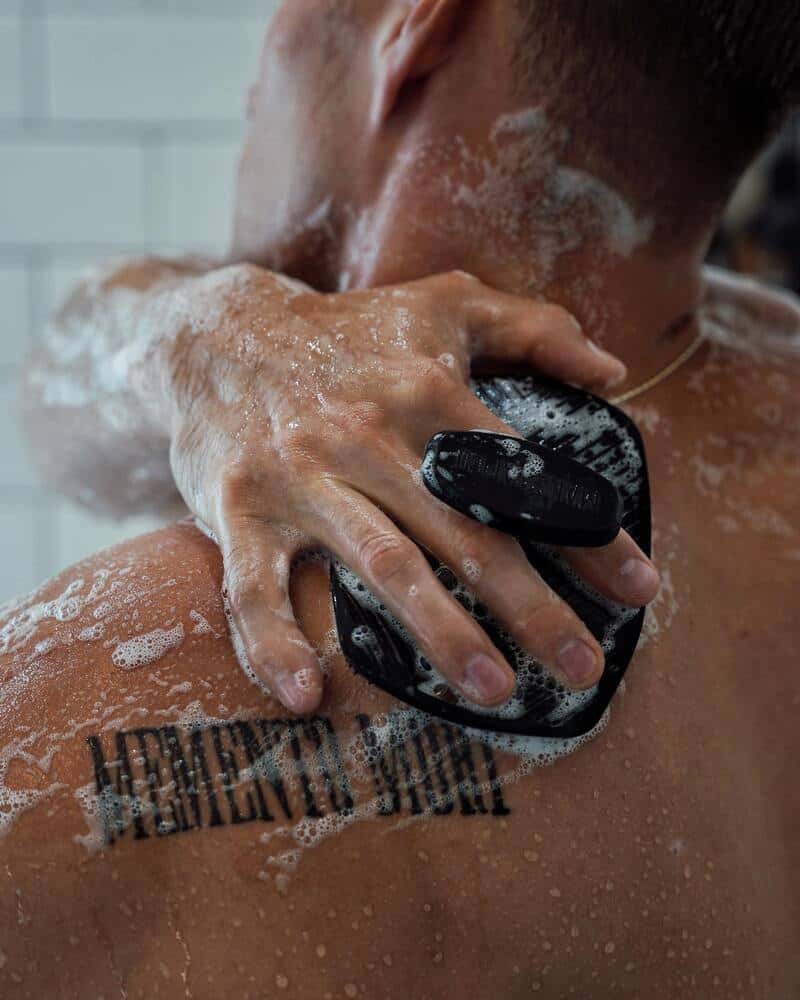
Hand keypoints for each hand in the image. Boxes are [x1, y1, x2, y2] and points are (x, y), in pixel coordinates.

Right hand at [162, 265, 658, 712]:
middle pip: (463, 533)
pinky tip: (306, 696)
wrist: (216, 334)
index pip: (524, 473)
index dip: (587, 533)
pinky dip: (273, 642)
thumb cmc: (347, 333)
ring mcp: (301, 479)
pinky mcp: (240, 511)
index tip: (639, 590)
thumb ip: (534, 328)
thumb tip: (611, 373)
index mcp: (428, 391)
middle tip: (583, 670)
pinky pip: (253, 587)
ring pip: (380, 564)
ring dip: (439, 632)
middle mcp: (369, 437)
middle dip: (531, 605)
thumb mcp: (443, 305)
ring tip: (494, 691)